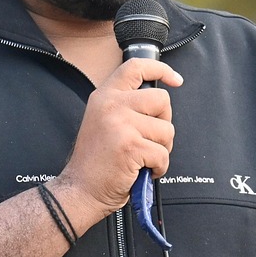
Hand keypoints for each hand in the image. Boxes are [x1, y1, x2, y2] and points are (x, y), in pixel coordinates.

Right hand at [53, 58, 182, 224]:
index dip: (161, 69)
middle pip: (162, 100)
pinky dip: (159, 167)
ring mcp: (121, 124)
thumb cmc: (96, 161)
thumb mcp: (103, 120)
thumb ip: (125, 105)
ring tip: (141, 158)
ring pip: (166, 130)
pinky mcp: (131, 146)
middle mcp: (111, 104)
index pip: (136, 67)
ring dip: (161, 149)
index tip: (175, 79)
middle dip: (164, 122)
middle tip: (149, 139)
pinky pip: (163, 154)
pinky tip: (142, 170)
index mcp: (105, 95)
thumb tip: (158, 102)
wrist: (80, 189)